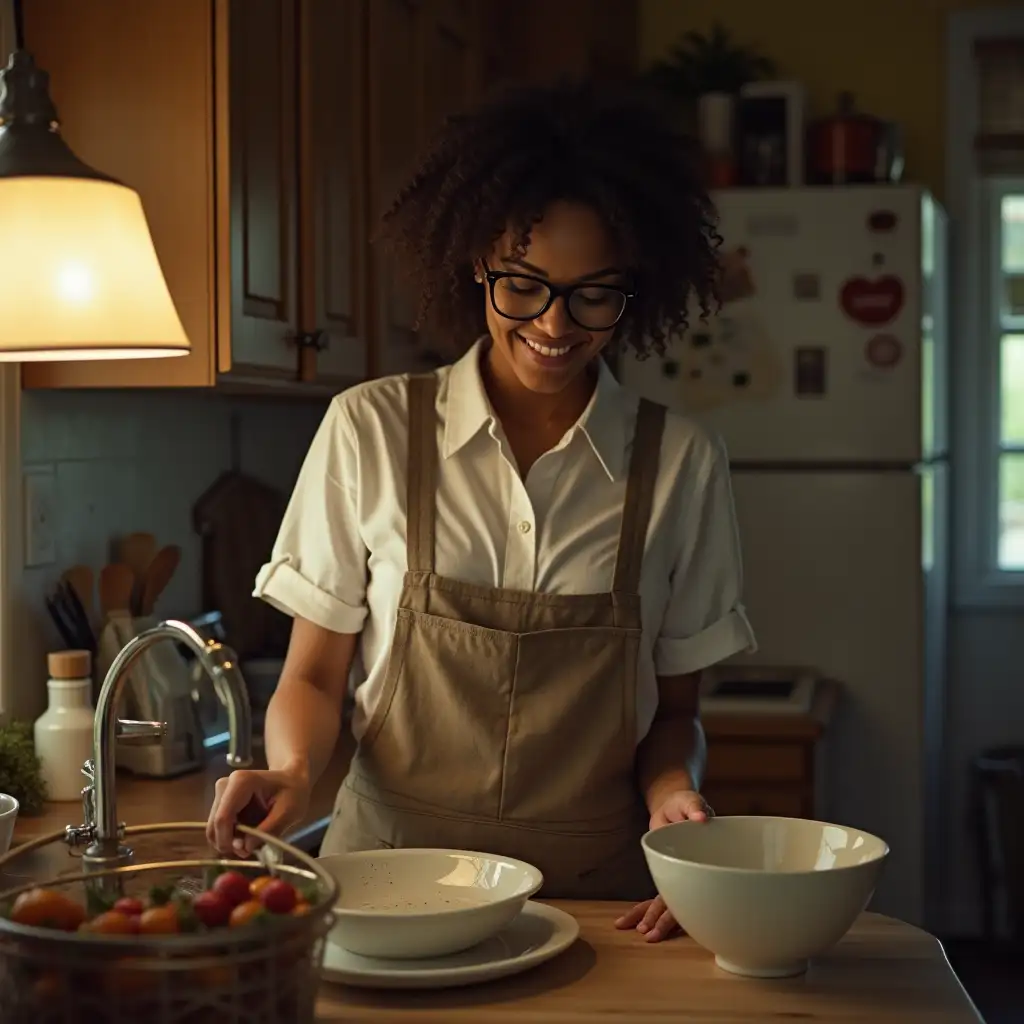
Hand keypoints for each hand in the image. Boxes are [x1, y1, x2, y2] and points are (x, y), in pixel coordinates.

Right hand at [206, 768, 310, 856]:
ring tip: (252, 841)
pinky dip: (231, 836)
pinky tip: (248, 834)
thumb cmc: (293, 792)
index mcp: (241, 782)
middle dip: (228, 843)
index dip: (227, 840)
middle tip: (249, 852)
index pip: (223, 818)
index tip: (243, 853)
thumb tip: (245, 848)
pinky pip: (219, 826)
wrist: (290, 779)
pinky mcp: (221, 801)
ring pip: (214, 828)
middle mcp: (225, 785)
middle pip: (214, 824)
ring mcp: (221, 793)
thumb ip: (269, 830)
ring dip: (230, 840)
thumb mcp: (289, 811)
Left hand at [615, 789, 713, 942]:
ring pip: (666, 904)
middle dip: (665, 920)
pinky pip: (654, 896)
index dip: (688, 905)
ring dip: (654, 919)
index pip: (697, 888)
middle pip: (680, 903)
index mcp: (699, 863)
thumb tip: (701, 818)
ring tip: (641, 932)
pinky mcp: (663, 874)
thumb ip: (696, 807)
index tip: (680, 920)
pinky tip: (628, 921)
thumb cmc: (687, 805)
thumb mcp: (691, 802)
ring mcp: (677, 877)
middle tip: (651, 935)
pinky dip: (642, 909)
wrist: (675, 805)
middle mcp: (690, 875)